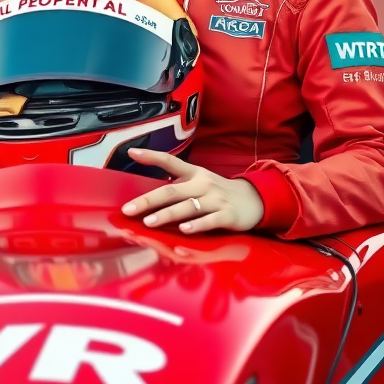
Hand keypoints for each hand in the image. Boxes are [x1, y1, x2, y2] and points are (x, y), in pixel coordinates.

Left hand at [121, 149, 264, 233]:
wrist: (254, 200)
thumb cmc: (218, 193)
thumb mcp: (200, 181)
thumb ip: (178, 184)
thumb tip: (149, 193)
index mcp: (194, 173)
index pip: (170, 161)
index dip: (151, 156)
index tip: (131, 152)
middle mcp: (203, 184)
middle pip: (172, 191)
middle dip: (148, 200)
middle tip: (129, 209)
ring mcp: (216, 199)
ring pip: (187, 207)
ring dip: (167, 215)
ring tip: (149, 222)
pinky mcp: (227, 215)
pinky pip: (209, 220)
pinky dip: (196, 225)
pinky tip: (184, 230)